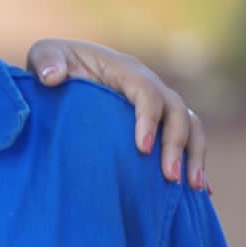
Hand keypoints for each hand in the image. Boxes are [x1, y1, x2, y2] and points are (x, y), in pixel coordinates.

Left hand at [27, 38, 207, 190]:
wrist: (62, 71)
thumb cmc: (53, 64)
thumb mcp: (44, 54)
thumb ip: (46, 61)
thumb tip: (53, 78)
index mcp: (124, 69)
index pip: (147, 92)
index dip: (149, 119)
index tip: (142, 149)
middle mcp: (148, 85)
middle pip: (177, 112)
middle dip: (177, 144)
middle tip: (169, 177)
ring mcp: (157, 104)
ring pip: (190, 125)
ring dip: (195, 155)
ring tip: (192, 188)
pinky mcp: (158, 122)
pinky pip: (187, 139)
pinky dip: (195, 162)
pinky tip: (201, 192)